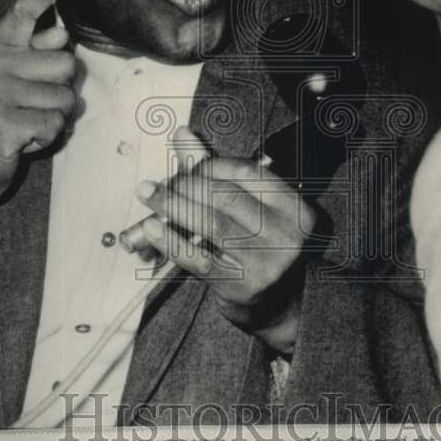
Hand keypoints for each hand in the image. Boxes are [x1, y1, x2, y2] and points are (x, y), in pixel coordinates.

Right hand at [0, 0, 77, 259]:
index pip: (24, 10)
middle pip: (65, 63)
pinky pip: (54, 124)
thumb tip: (61, 33)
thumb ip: (31, 55)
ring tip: (25, 124)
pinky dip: (46, 138)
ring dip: (53, 118)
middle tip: (29, 106)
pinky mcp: (2, 122)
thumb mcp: (6, 80)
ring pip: (64, 98)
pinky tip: (23, 142)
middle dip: (58, 91)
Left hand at [131, 134, 315, 352]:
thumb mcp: (251, 208)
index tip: (185, 166)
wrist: (282, 306)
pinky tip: (150, 226)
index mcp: (294, 207)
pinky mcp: (242, 286)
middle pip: (225, 196)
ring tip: (146, 194)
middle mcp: (286, 234)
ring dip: (172, 205)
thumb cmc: (263, 247)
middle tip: (155, 183)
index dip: (209, 165)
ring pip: (210, 223)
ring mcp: (266, 262)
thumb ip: (218, 170)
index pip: (246, 172)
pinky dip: (170, 239)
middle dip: (184, 184)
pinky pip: (198, 257)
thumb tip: (181, 134)